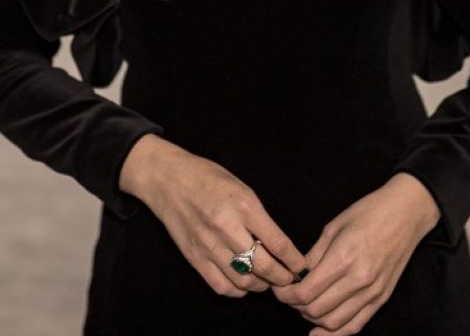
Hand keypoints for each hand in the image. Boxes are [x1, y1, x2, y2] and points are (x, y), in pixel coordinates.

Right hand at [119, 135, 306, 296]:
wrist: (169, 179)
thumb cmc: (209, 179)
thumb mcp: (242, 189)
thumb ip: (260, 218)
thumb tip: (278, 246)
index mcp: (244, 206)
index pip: (277, 243)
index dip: (293, 260)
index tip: (301, 267)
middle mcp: (227, 227)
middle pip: (263, 266)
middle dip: (281, 278)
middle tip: (288, 279)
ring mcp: (208, 245)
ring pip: (243, 280)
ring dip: (260, 286)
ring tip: (266, 281)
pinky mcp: (194, 257)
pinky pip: (221, 286)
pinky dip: (237, 290)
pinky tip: (243, 282)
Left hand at [274, 173, 440, 334]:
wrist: (407, 213)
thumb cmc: (369, 212)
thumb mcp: (333, 227)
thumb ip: (313, 255)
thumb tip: (296, 276)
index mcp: (343, 258)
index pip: (306, 292)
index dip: (286, 295)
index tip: (280, 288)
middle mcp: (359, 280)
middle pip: (316, 311)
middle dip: (295, 306)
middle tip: (289, 295)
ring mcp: (372, 292)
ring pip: (334, 323)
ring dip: (313, 320)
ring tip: (305, 306)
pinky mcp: (382, 298)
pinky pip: (356, 326)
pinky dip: (335, 333)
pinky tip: (321, 330)